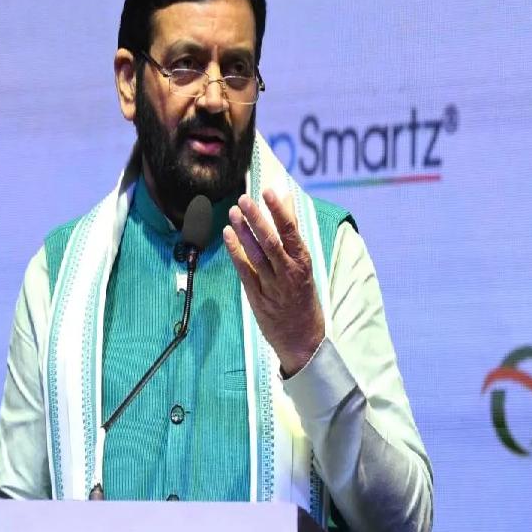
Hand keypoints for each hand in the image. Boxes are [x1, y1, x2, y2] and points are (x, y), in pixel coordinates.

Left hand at [223, 189, 324, 376]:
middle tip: (243, 199)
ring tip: (233, 211)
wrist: (303, 339)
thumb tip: (287, 199)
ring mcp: (272, 286)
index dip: (279, 210)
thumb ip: (292, 232)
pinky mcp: (257, 297)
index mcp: (303, 262)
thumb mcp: (304, 264)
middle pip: (271, 241)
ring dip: (243, 232)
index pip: (291, 232)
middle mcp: (288, 273)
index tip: (269, 191)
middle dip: (256, 219)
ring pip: (256, 255)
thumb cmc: (303, 297)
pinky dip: (235, 252)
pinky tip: (227, 235)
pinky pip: (244, 271)